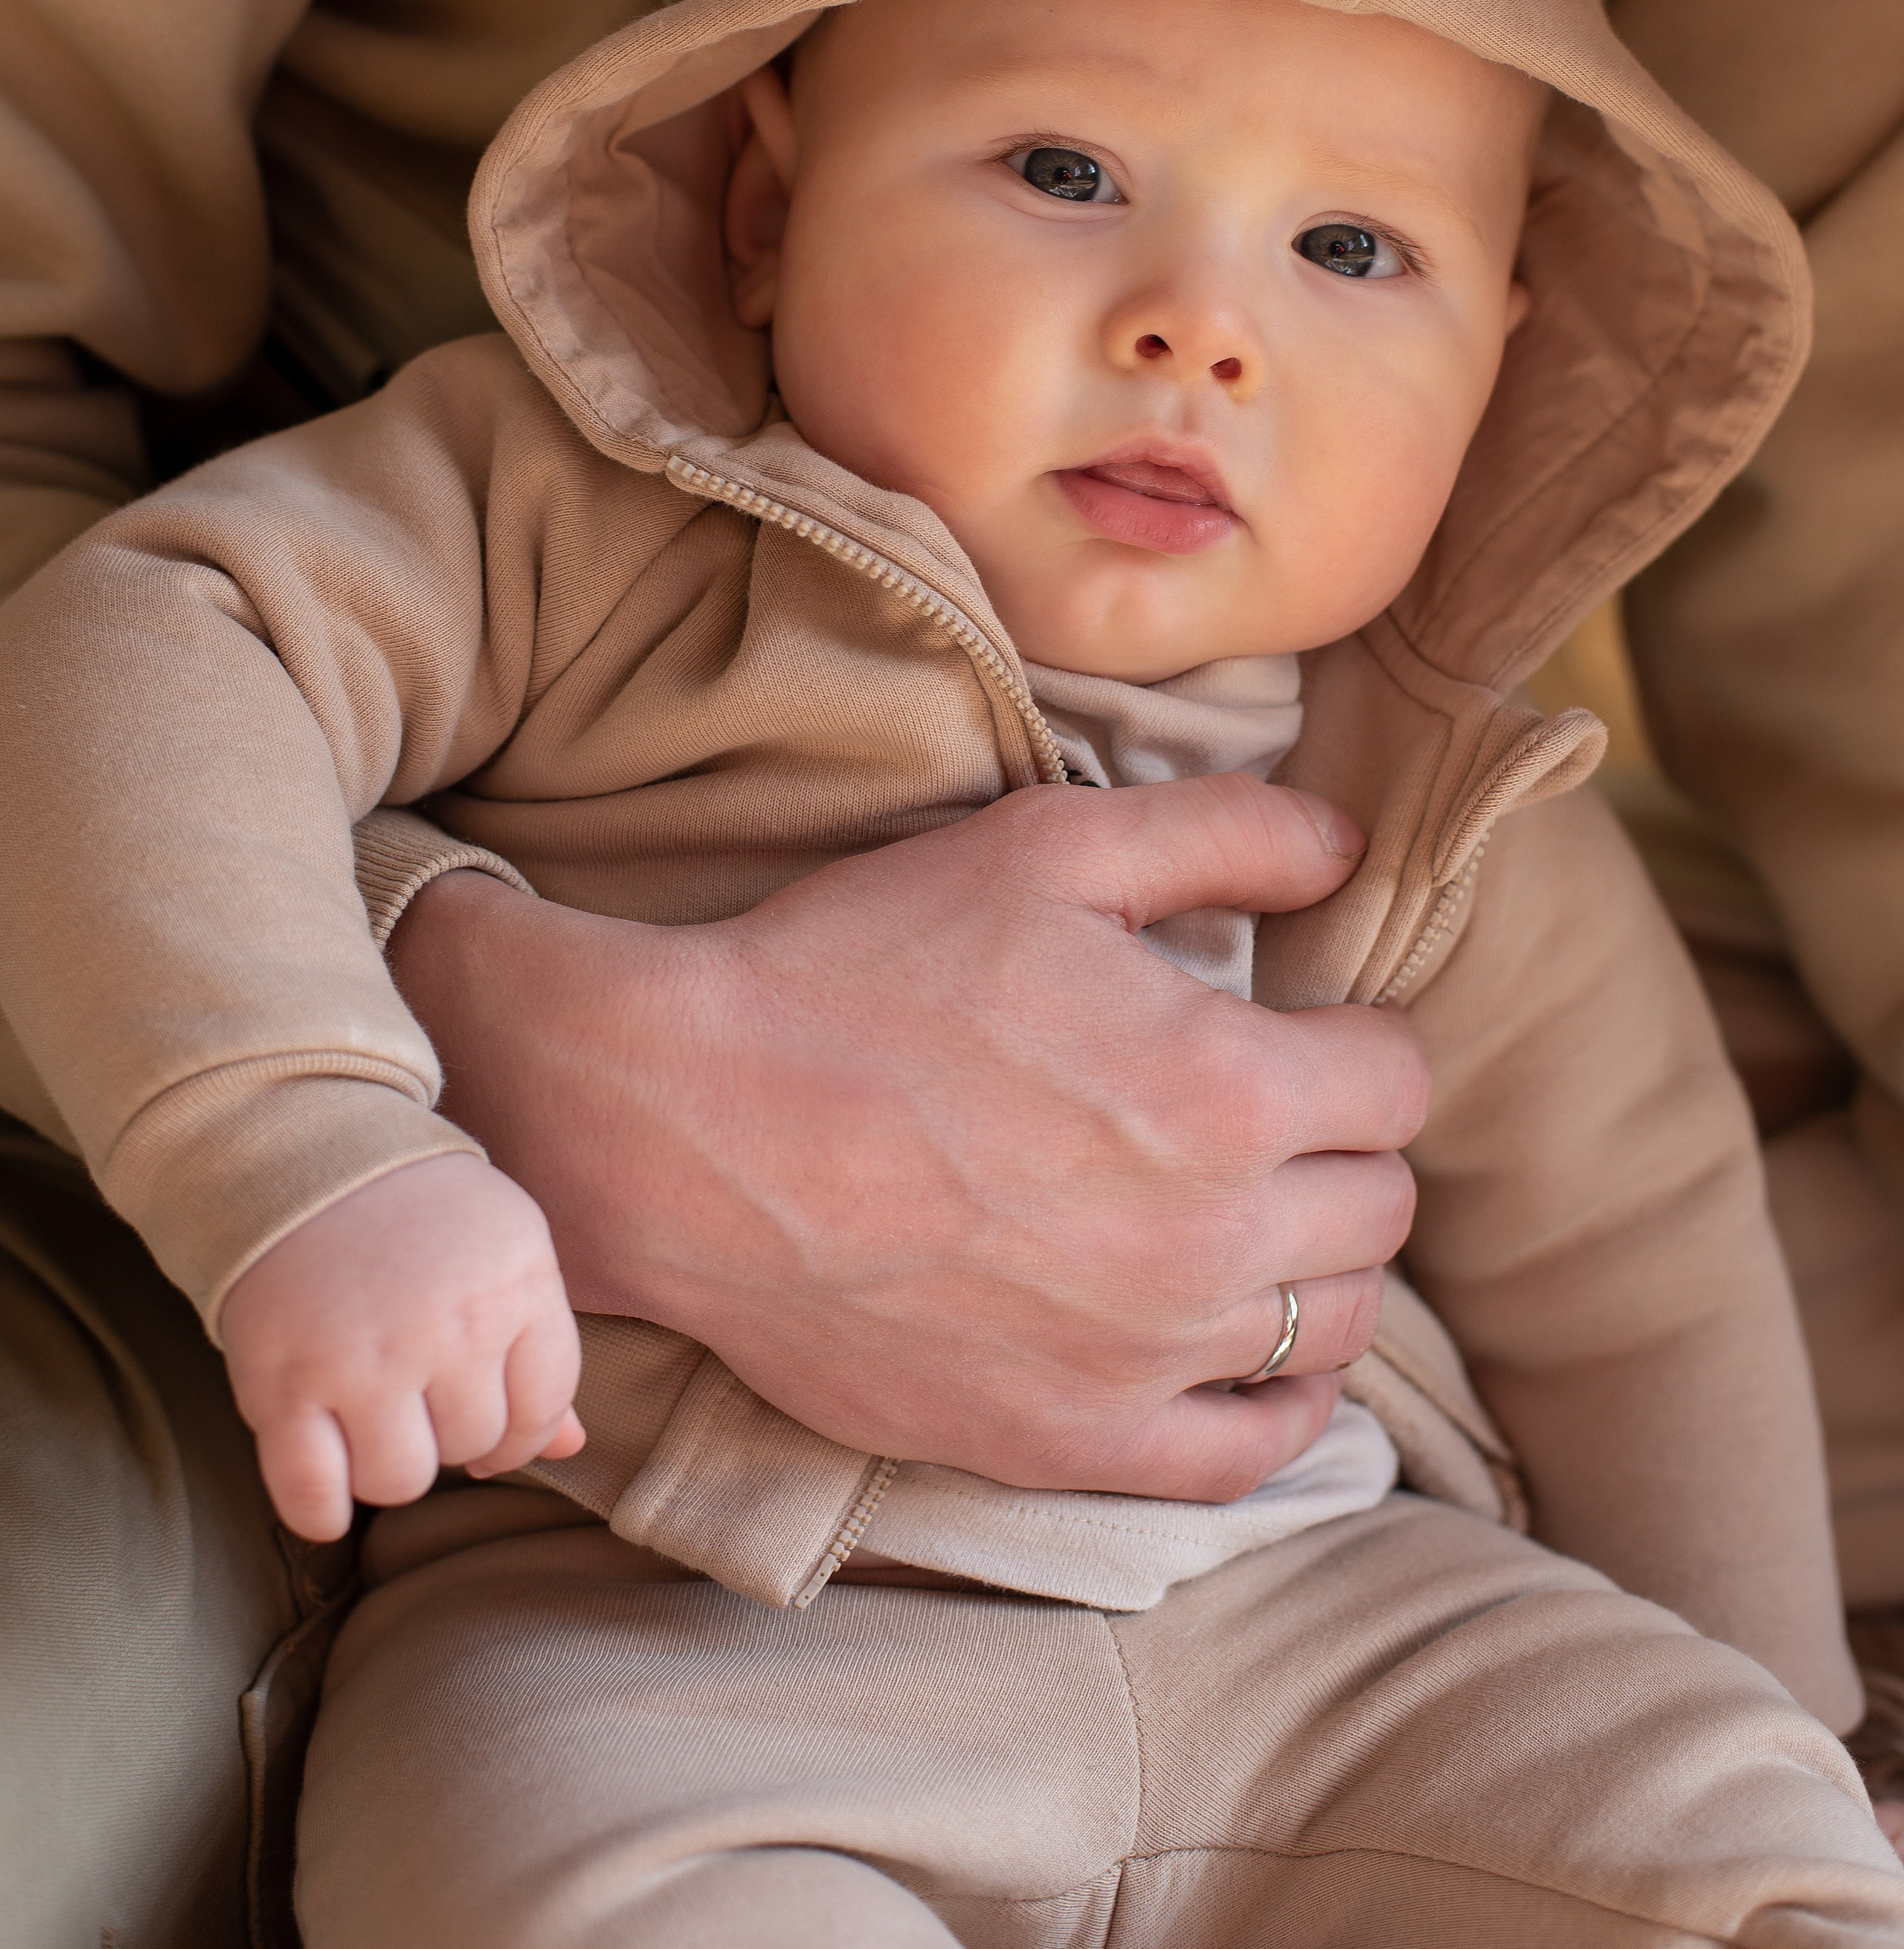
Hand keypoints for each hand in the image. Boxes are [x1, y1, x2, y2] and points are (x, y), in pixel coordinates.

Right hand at [219, 1152, 583, 1539]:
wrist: (304, 1157)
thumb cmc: (419, 1211)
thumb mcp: (503, 1250)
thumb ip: (539, 1346)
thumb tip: (572, 1445)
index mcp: (514, 1284)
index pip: (543, 1407)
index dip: (520, 1433)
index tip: (488, 1424)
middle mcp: (446, 1327)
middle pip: (471, 1445)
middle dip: (450, 1433)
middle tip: (418, 1394)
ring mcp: (362, 1359)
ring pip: (399, 1481)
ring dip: (388, 1466)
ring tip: (373, 1419)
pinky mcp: (283, 1385)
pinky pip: (312, 1495)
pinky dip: (321, 1509)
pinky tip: (328, 1475)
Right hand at [392, 774, 1425, 1503]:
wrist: (690, 1125)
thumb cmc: (862, 968)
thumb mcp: (1047, 847)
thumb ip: (1226, 835)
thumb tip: (1350, 850)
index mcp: (1228, 1086)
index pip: (1396, 1077)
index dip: (1351, 1037)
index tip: (1293, 1025)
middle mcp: (1214, 1238)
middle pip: (1381, 1200)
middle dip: (1338, 1141)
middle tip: (1255, 1106)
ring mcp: (1146, 1356)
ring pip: (1334, 1323)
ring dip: (1314, 1258)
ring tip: (1244, 1211)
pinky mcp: (1074, 1440)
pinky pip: (1252, 1449)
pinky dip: (1276, 1398)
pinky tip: (1241, 1343)